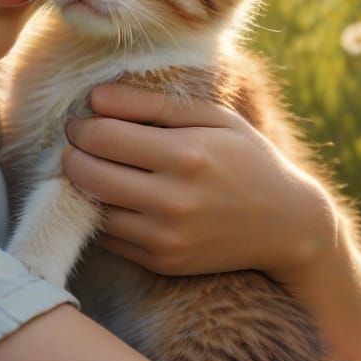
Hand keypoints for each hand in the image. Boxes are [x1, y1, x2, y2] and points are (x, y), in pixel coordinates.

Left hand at [61, 83, 337, 278]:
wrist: (287, 225)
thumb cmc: (245, 158)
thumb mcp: (210, 117)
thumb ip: (149, 103)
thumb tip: (94, 98)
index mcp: (186, 155)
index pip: (101, 137)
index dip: (81, 126)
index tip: (82, 120)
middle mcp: (173, 200)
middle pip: (87, 174)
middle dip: (73, 153)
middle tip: (80, 143)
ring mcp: (166, 237)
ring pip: (93, 207)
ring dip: (84, 186)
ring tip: (97, 167)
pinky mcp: (162, 262)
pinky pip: (108, 237)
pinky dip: (102, 215)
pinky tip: (117, 196)